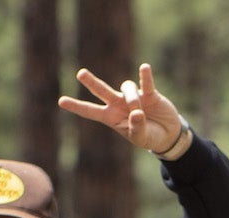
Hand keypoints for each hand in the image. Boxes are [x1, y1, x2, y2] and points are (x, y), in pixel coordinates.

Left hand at [58, 63, 187, 154]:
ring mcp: (133, 97)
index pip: (91, 111)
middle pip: (101, 91)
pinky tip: (144, 68)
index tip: (61, 101)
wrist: (168, 134)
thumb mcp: (141, 138)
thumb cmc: (149, 137)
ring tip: (140, 112)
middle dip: (91, 82)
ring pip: (126, 89)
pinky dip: (145, 77)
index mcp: (111, 118)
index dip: (77, 106)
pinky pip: (145, 83)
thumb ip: (137, 127)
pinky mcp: (150, 93)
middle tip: (80, 74)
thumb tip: (137, 112)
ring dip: (132, 100)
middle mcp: (119, 104)